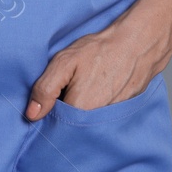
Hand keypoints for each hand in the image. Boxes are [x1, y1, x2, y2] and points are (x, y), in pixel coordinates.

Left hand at [24, 4, 171, 120]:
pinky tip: (98, 91)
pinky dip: (97, 110)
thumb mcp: (65, 61)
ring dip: (82, 112)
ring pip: (87, 124)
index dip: (49, 113)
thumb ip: (45, 88)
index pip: (55, 126)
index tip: (51, 99)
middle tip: (70, 89)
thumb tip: (31, 115)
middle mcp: (96, 123)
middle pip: (71, 127)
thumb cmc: (101, 50)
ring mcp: (112, 120)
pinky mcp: (122, 115)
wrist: (139, 43)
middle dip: (65, 114)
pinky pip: (102, 120)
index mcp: (79, 111)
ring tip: (85, 88)